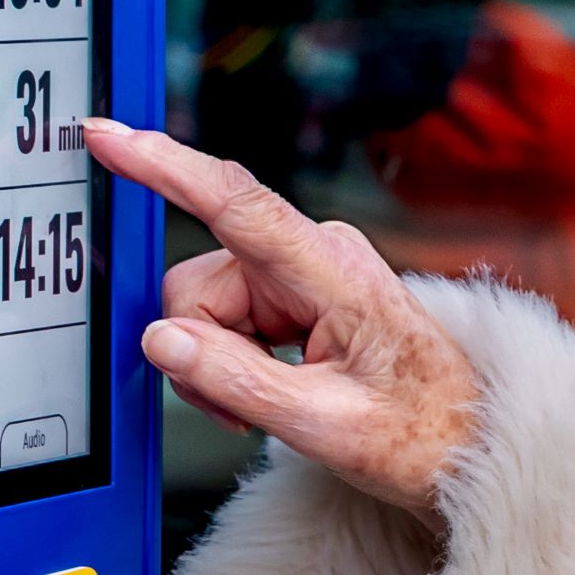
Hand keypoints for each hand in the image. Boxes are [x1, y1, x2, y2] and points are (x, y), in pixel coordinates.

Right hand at [81, 118, 481, 514]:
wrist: (466, 438)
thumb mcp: (322, 425)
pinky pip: (227, 316)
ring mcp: (304, 271)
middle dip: (200, 349)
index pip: (233, 204)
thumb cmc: (419, 431)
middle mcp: (315, 255)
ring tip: (268, 406)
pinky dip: (232, 360)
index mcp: (331, 270)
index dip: (163, 165)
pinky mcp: (296, 291)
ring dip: (217, 362)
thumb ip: (235, 381)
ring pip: (205, 305)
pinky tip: (272, 390)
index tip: (108, 135)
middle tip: (240, 409)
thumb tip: (162, 340)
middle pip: (199, 283)